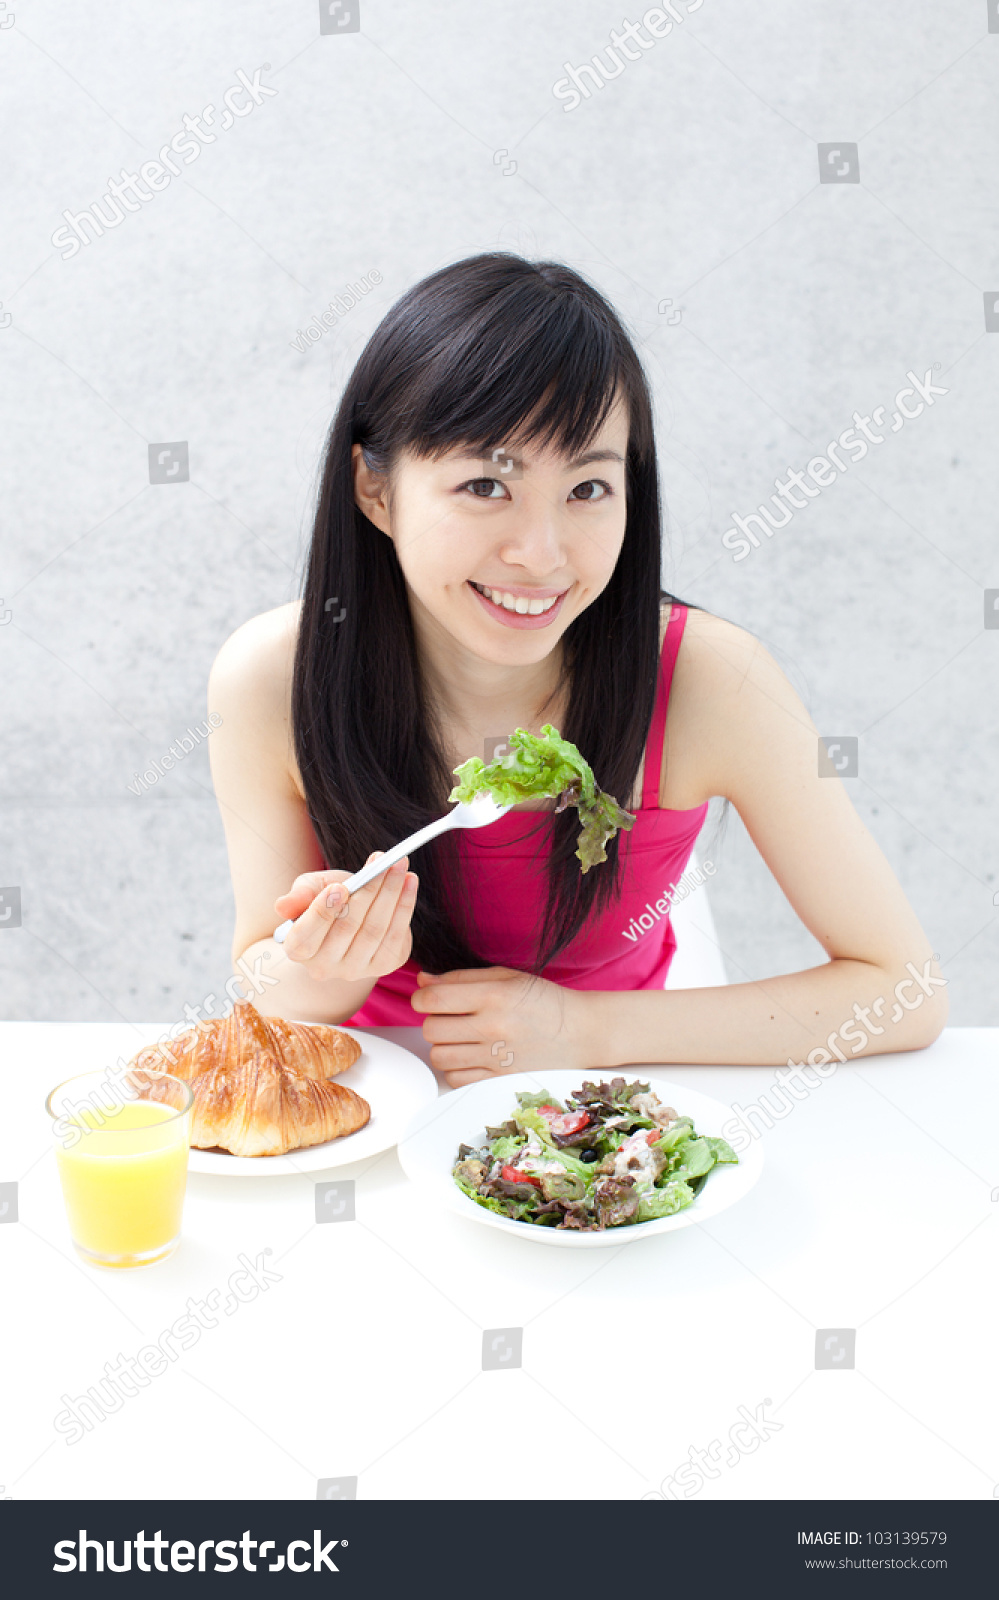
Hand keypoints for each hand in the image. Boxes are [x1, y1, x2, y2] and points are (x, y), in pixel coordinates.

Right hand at [274, 853, 418, 983]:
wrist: (354, 919)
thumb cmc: (327, 900)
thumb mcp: (310, 890)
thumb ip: (299, 895)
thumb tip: (282, 906)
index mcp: (298, 950)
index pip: (305, 938)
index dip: (322, 914)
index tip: (340, 888)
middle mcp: (325, 967)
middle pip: (348, 929)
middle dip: (368, 891)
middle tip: (383, 862)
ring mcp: (355, 970)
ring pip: (375, 929)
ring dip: (391, 893)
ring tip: (399, 864)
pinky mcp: (384, 966)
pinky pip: (396, 934)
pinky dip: (405, 905)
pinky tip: (410, 881)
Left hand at [409, 964, 594, 1086]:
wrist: (581, 1031)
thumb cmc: (542, 1000)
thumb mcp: (506, 977)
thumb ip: (460, 978)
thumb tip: (422, 981)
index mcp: (494, 995)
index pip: (434, 999)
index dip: (422, 997)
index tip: (429, 998)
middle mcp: (493, 1027)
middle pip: (431, 1030)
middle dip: (434, 1021)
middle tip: (451, 1017)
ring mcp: (497, 1058)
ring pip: (439, 1056)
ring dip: (443, 1046)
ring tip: (461, 1037)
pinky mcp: (500, 1080)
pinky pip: (455, 1079)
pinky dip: (456, 1068)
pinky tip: (470, 1055)